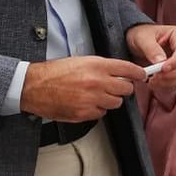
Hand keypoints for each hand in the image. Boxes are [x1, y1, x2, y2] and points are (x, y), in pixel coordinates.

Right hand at [21, 56, 145, 121]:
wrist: (33, 86)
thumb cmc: (55, 72)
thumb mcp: (81, 61)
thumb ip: (103, 67)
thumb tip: (122, 72)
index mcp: (96, 65)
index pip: (128, 69)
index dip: (138, 73)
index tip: (142, 76)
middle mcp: (97, 82)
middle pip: (126, 89)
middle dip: (123, 88)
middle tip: (114, 87)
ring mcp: (92, 99)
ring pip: (116, 103)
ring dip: (110, 100)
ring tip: (95, 95)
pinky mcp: (85, 113)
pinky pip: (102, 113)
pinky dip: (97, 110)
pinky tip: (86, 103)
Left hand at [126, 23, 175, 89]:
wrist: (138, 44)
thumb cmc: (141, 36)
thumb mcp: (142, 39)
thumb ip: (151, 49)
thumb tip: (161, 61)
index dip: (175, 62)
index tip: (162, 69)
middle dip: (171, 75)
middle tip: (154, 78)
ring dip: (169, 82)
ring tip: (152, 82)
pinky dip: (167, 86)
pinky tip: (155, 84)